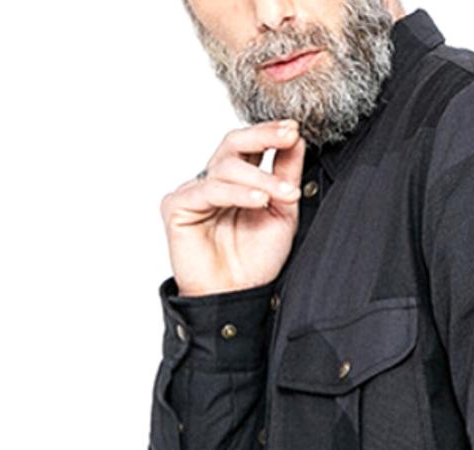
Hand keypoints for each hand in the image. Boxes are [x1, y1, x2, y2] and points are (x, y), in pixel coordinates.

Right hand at [161, 118, 306, 295]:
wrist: (237, 296)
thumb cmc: (256, 261)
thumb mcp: (283, 213)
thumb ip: (286, 176)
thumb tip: (296, 139)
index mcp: (236, 181)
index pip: (250, 146)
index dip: (270, 134)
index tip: (295, 129)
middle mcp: (213, 181)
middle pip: (233, 143)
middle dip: (263, 136)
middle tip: (288, 135)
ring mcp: (194, 192)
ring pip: (226, 168)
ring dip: (260, 178)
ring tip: (286, 194)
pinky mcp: (178, 207)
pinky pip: (209, 190)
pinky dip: (238, 194)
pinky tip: (260, 201)